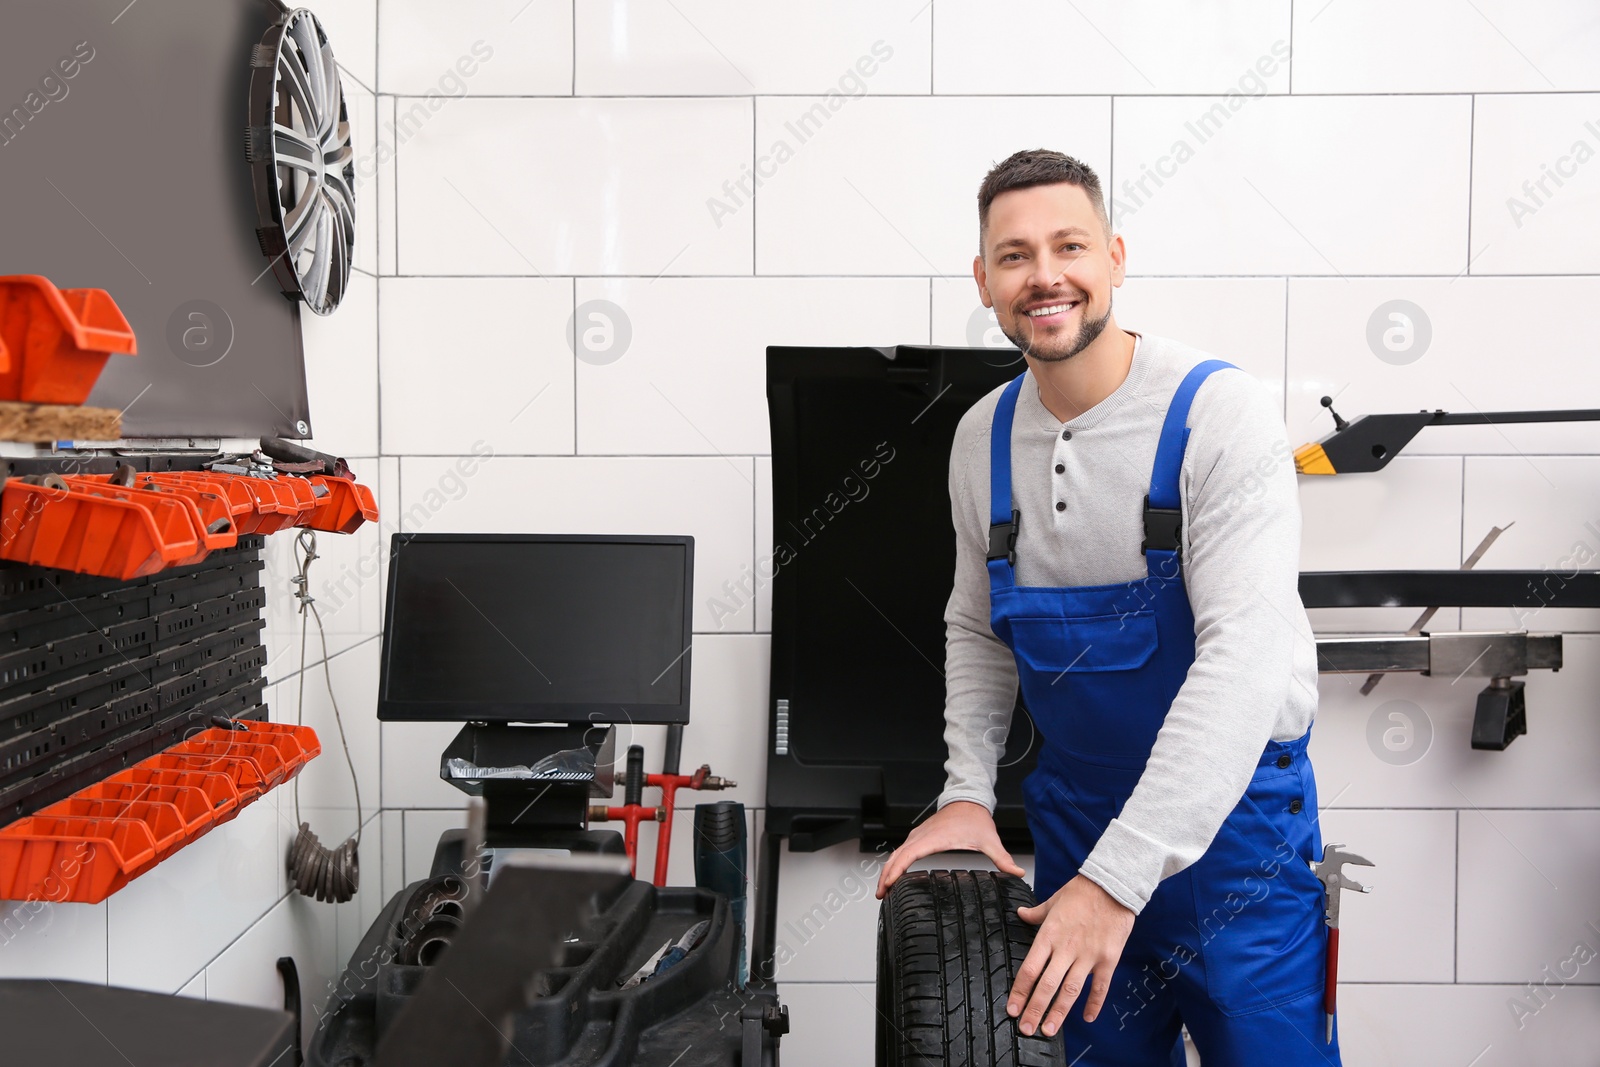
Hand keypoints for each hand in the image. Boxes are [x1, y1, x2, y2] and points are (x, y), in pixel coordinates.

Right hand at [875, 800, 1025, 898]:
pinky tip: (894, 875)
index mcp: (934, 838)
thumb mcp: (989, 839)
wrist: (968, 800)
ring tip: (883, 890)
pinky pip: (901, 851)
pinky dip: (894, 863)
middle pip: (896, 856)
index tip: (888, 885)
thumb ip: (1002, 858)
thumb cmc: (975, 819)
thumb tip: (1017, 872)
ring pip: (896, 853)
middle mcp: (922, 836)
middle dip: (885, 876)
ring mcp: (918, 836)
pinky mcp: (919, 837)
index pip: (908, 855)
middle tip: (881, 895)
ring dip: (888, 870)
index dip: (896, 870)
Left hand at [1008, 874, 1134, 1035]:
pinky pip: (1100, 987)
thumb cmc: (1082, 891)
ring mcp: (1088, 955)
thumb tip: (1020, 914)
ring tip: (1048, 1031)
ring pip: (1070, 991)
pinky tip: (1087, 1018)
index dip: (1020, 992)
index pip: (1029, 969)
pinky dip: (1094, 1004)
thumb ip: (1036, 914)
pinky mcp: (1108, 959)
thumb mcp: (1053, 900)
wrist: (1113, 885)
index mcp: (1049, 935)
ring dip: (1059, 1013)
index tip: (1013, 1009)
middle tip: (1026, 1030)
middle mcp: (1066, 949)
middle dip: (1035, 1010)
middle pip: (1047, 986)